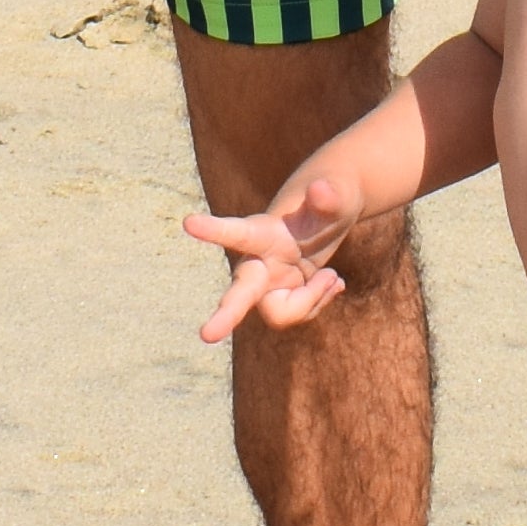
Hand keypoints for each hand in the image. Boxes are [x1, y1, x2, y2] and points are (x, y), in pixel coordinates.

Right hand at [183, 177, 355, 340]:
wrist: (328, 217)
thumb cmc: (328, 201)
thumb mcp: (338, 196)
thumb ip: (330, 196)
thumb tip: (321, 190)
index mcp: (263, 233)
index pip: (237, 232)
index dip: (213, 230)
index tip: (189, 222)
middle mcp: (257, 263)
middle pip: (239, 294)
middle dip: (225, 316)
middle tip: (206, 335)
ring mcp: (266, 286)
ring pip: (283, 314)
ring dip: (313, 299)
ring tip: (331, 275)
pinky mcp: (279, 302)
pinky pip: (299, 315)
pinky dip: (320, 301)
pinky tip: (328, 283)